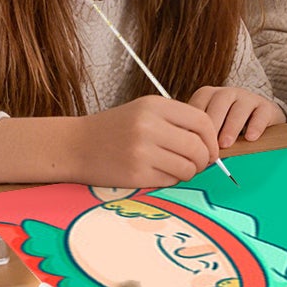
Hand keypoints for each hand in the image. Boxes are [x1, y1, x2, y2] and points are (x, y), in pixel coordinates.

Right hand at [77, 96, 221, 187]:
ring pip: (188, 167)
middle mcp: (149, 126)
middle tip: (198, 164)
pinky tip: (161, 173)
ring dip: (189, 172)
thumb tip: (212, 140)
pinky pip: (170, 180)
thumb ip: (176, 120)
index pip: (202, 121)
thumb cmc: (114, 128)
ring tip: (179, 169)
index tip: (211, 148)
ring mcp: (142, 151)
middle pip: (198, 147)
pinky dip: (172, 180)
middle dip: (204, 159)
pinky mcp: (135, 174)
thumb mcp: (144, 110)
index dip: (211, 138)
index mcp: (155, 106)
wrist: (74, 145)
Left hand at [188, 86, 282, 147]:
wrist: (259, 120)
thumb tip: (187, 152)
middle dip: (213, 125)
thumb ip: (200, 134)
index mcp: (209, 96)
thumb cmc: (228, 127)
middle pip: (218, 103)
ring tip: (226, 144)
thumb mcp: (212, 127)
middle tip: (209, 146)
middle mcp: (227, 93)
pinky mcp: (266, 106)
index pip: (199, 105)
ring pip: (239, 108)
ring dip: (231, 127)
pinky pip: (261, 113)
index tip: (194, 145)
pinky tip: (250, 138)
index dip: (196, 125)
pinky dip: (255, 126)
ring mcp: (248, 97)